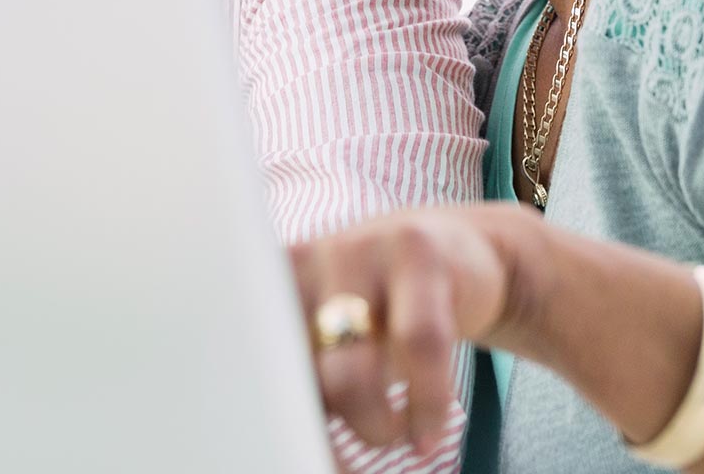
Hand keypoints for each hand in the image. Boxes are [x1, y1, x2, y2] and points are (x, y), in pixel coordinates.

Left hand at [290, 203, 543, 452]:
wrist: (452, 251)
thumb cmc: (383, 314)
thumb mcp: (334, 345)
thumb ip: (308, 388)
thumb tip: (297, 455)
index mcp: (268, 291)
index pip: (251, 368)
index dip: (271, 424)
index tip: (295, 457)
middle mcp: (302, 263)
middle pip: (292, 376)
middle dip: (317, 435)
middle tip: (345, 466)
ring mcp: (358, 250)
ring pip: (351, 370)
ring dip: (375, 427)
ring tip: (400, 440)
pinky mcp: (416, 250)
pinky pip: (421, 342)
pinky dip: (427, 403)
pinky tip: (427, 431)